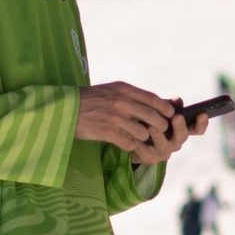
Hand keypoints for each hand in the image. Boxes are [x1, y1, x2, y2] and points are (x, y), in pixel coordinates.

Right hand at [77, 83, 191, 162]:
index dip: (165, 108)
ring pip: (143, 132)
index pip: (152, 98)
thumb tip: (152, 102)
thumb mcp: (110, 90)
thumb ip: (129, 95)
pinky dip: (130, 145)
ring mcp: (115, 117)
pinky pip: (130, 143)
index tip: (170, 114)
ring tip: (139, 138)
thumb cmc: (88, 99)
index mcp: (123, 89)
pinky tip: (125, 144)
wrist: (64, 108)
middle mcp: (121, 102)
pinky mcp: (108, 132)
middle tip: (160, 130)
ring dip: (143, 138)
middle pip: (153, 116)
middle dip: (160, 125)